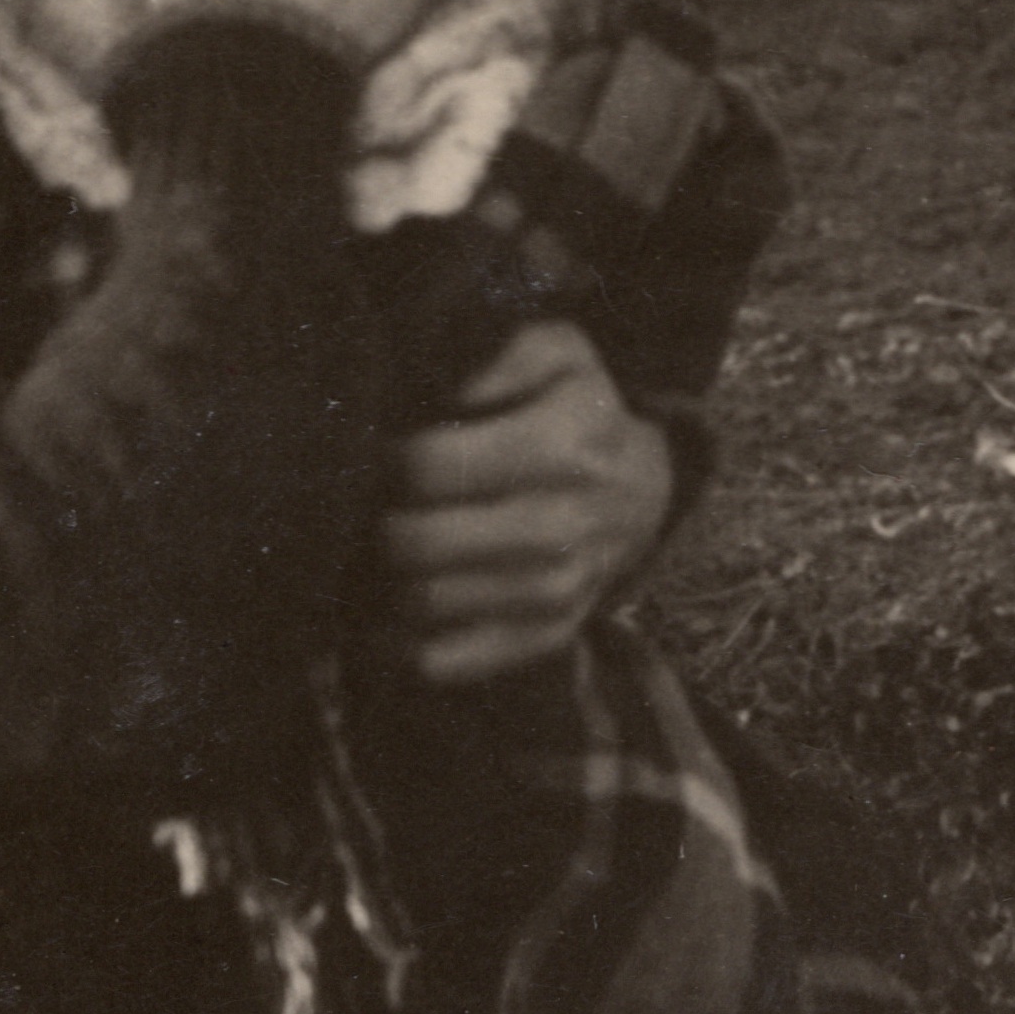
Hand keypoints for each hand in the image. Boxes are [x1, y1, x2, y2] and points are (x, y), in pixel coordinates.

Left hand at [376, 321, 677, 687]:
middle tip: (370, 506)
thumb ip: (505, 353)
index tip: (381, 453)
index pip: (425, 467)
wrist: (644, 495)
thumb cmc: (580, 414)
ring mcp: (552, 593)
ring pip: (421, 602)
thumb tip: (451, 389)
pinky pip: (444, 661)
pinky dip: (400, 642)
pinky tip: (390, 608)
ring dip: (383, 578)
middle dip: (375, 522)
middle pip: (414, 542)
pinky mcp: (543, 639)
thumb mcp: (562, 354)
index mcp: (557, 448)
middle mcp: (558, 528)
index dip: (384, 459)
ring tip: (381, 548)